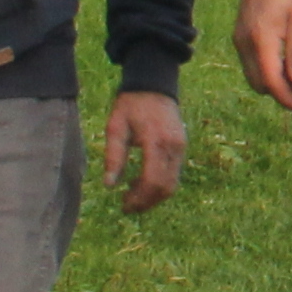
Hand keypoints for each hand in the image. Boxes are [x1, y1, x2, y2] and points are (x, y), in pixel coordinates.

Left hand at [107, 84, 188, 209]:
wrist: (153, 85)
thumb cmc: (130, 105)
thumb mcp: (115, 127)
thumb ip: (113, 157)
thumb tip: (109, 185)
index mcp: (155, 140)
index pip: (152, 180)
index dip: (139, 198)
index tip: (124, 205)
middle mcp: (173, 146)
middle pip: (165, 187)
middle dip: (147, 202)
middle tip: (127, 206)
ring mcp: (181, 147)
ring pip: (172, 184)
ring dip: (154, 196)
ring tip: (132, 196)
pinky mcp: (182, 147)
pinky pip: (174, 174)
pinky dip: (159, 185)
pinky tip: (142, 183)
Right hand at [237, 0, 291, 110]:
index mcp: (262, 40)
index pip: (271, 81)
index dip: (286, 99)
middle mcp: (245, 42)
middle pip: (259, 83)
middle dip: (279, 91)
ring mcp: (240, 36)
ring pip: (253, 73)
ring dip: (272, 79)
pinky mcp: (241, 31)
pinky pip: (251, 60)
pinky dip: (266, 67)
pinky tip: (284, 55)